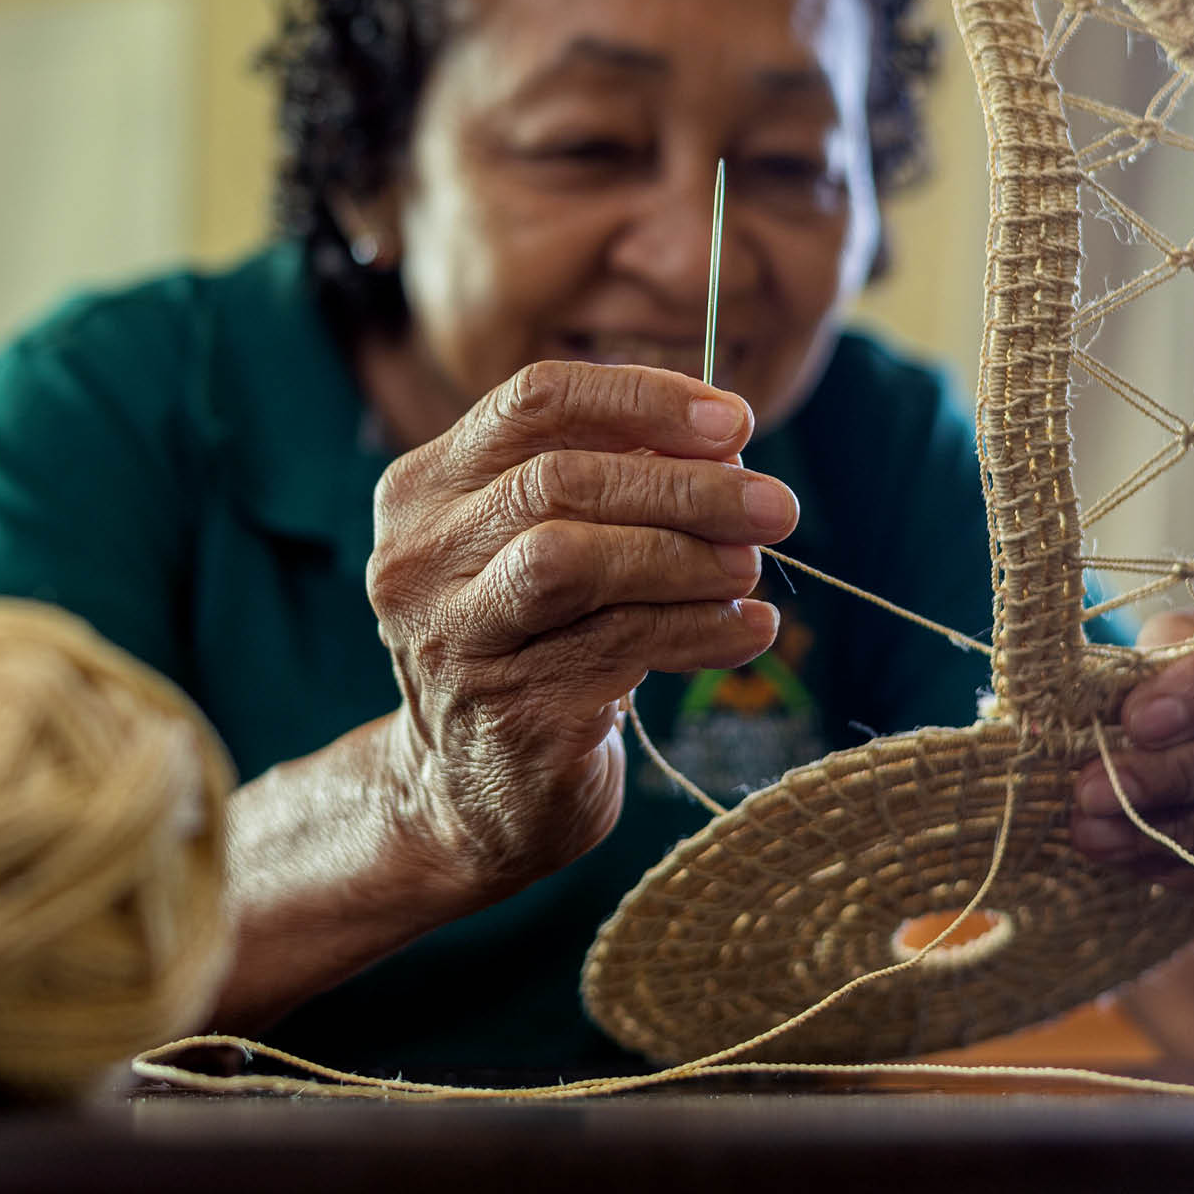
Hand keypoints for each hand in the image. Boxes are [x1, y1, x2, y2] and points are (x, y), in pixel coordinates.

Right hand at [366, 360, 796, 904]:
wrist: (475, 793)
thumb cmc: (531, 640)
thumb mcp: (547, 541)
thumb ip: (614, 481)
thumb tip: (725, 446)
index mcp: (425, 490)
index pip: (534, 402)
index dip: (642, 400)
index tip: (736, 423)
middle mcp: (418, 560)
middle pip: (558, 482)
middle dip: (685, 487)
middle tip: (776, 505)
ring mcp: (453, 641)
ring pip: (573, 562)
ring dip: (686, 557)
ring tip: (752, 567)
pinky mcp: (505, 715)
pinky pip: (617, 649)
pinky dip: (697, 631)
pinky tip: (747, 630)